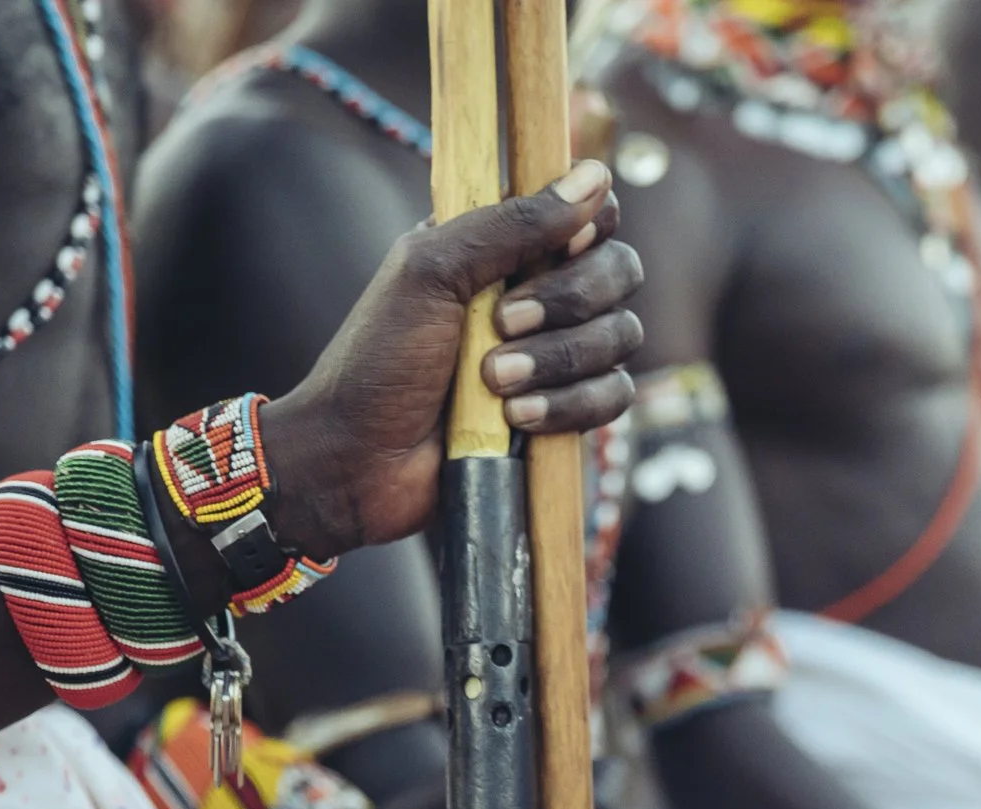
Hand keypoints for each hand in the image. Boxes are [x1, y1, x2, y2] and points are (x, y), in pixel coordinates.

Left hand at [261, 159, 642, 554]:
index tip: (561, 248)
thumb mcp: (431, 270)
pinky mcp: (565, 412)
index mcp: (504, 245)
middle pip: (620, 271)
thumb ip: (512, 222)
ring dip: (560, 359)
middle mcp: (539, 292)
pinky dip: (570, 405)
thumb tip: (594, 177)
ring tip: (494, 381)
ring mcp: (556, 354)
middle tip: (504, 323)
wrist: (359, 460)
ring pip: (621, 336)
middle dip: (570, 301)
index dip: (588, 228)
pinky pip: (612, 396)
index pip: (588, 214)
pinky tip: (517, 420)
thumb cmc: (378, 358)